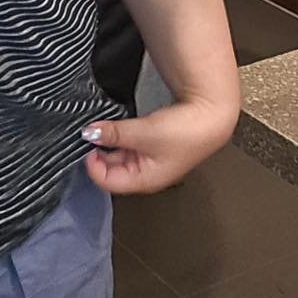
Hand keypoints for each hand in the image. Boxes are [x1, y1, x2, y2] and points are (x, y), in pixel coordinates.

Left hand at [82, 99, 237, 194]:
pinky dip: (121, 136)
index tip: (87, 146)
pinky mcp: (155, 144)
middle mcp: (146, 173)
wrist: (211, 115)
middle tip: (92, 134)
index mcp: (145, 180)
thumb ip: (114, 134)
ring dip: (111, 142)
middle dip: (100, 153)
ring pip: (120, 155)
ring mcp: (151, 159)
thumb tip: (90, 133)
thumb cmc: (186, 132)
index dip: (93, 165)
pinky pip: (130, 144)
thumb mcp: (142, 132)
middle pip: (112, 169)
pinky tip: (119, 125)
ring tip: (105, 128)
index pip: (108, 182)